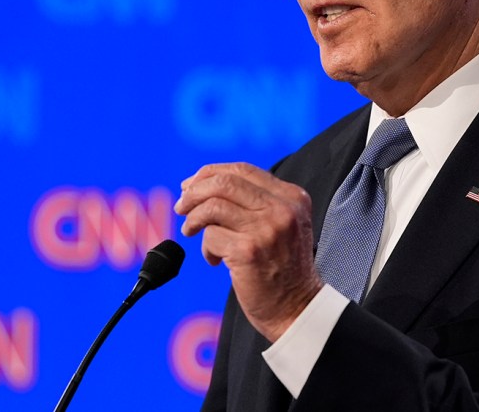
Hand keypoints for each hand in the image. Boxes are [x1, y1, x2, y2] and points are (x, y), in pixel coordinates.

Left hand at [175, 162, 323, 341]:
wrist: (297, 308)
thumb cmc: (283, 268)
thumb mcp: (284, 225)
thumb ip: (256, 202)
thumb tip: (202, 184)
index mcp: (292, 197)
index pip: (243, 170)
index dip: (211, 173)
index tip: (191, 184)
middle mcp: (283, 208)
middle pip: (224, 183)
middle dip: (194, 191)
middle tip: (180, 206)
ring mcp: (266, 229)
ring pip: (212, 206)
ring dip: (193, 218)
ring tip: (190, 231)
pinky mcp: (248, 251)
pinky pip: (210, 236)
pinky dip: (206, 247)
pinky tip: (214, 259)